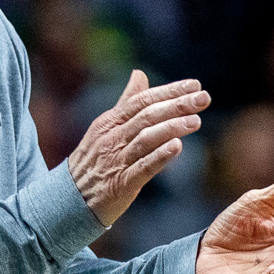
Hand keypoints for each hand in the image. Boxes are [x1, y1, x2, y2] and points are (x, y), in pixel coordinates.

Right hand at [68, 70, 209, 226]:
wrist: (69, 200)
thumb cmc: (94, 161)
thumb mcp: (106, 128)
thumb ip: (126, 102)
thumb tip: (139, 73)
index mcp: (110, 122)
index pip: (142, 100)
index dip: (169, 91)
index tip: (195, 84)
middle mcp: (112, 138)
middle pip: (147, 116)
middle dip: (177, 105)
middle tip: (204, 98)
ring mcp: (116, 160)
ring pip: (145, 139)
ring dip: (172, 127)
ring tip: (196, 121)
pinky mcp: (121, 184)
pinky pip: (142, 167)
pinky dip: (160, 156)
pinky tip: (177, 147)